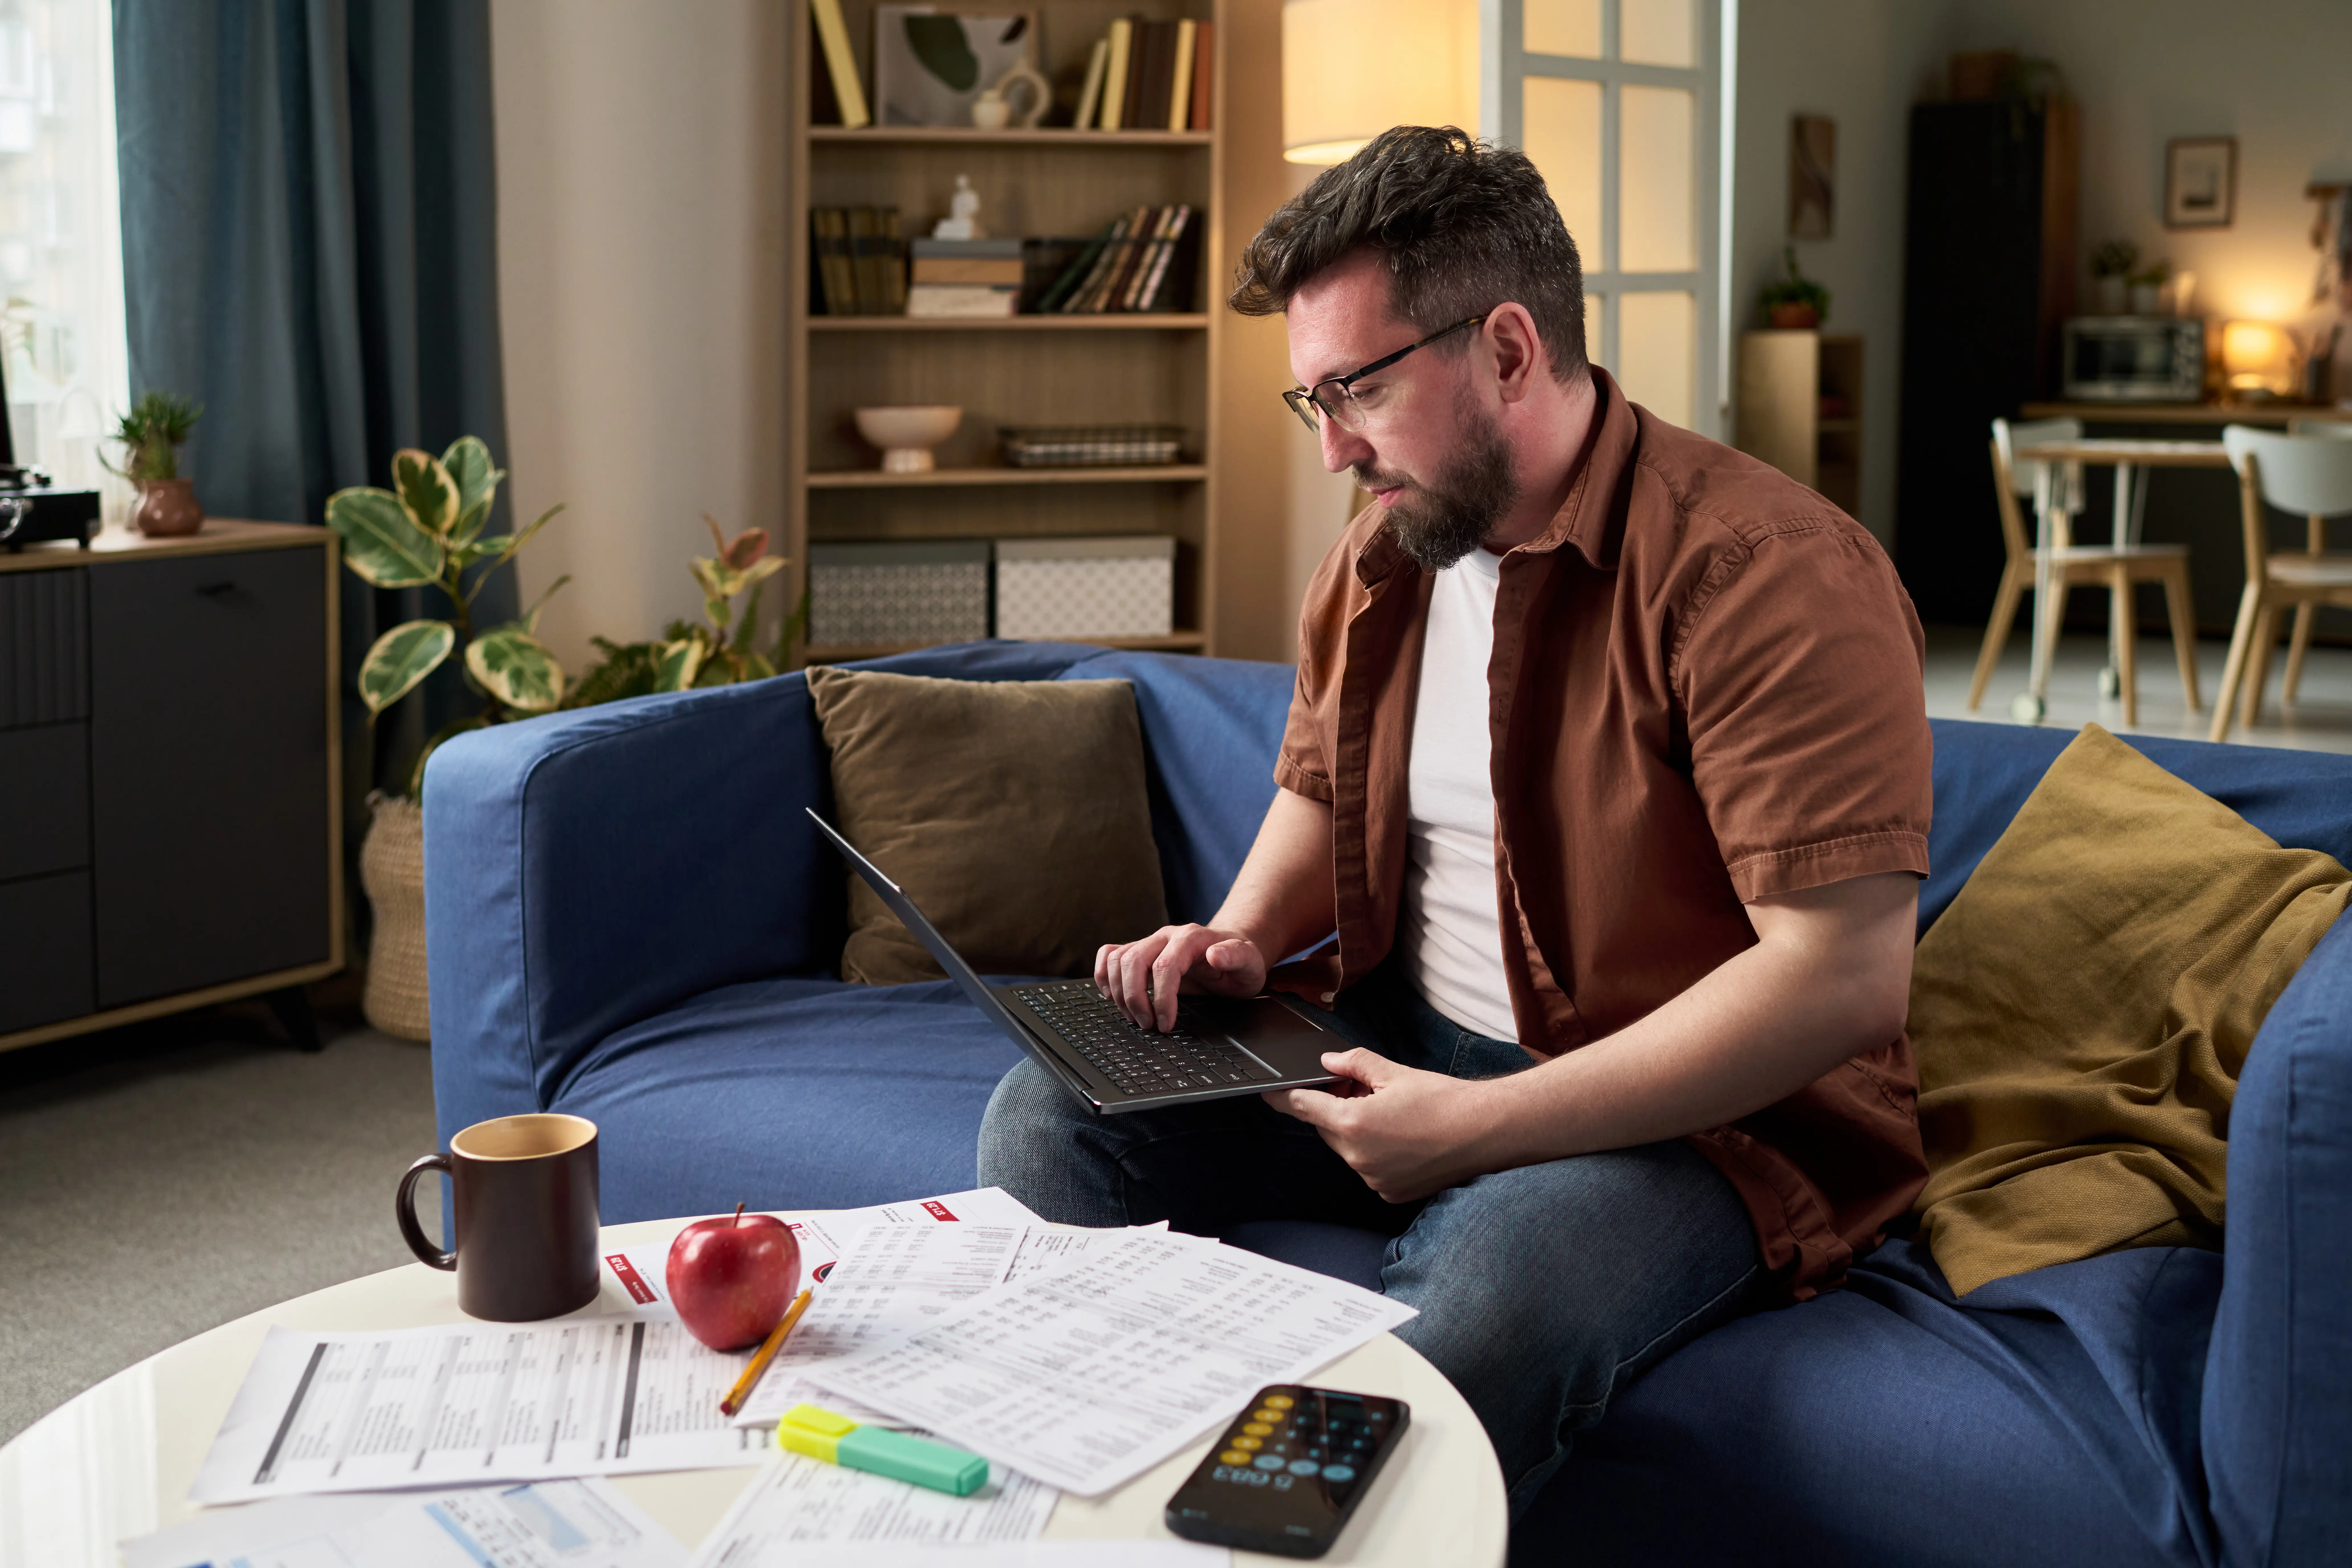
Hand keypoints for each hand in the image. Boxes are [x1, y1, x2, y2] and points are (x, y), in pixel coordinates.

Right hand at [1095, 924, 1267, 1031]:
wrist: (1232, 954)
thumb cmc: (1240, 963)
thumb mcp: (1250, 963)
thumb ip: (1236, 956)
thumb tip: (1216, 955)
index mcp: (1192, 938)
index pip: (1165, 966)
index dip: (1161, 998)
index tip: (1166, 1024)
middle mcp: (1166, 936)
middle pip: (1133, 961)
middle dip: (1135, 998)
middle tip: (1148, 1025)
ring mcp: (1151, 942)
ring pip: (1118, 959)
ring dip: (1119, 993)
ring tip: (1137, 1017)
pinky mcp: (1140, 951)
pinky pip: (1110, 955)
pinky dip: (1104, 975)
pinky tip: (1112, 995)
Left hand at [1263, 1049, 1502, 1202]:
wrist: (1485, 1132)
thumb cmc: (1444, 1101)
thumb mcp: (1395, 1073)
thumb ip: (1354, 1065)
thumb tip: (1328, 1062)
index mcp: (1353, 1123)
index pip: (1303, 1107)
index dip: (1284, 1097)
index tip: (1268, 1092)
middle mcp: (1357, 1157)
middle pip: (1328, 1128)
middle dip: (1336, 1109)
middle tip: (1364, 1092)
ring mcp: (1373, 1179)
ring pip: (1349, 1149)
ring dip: (1358, 1132)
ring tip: (1394, 1116)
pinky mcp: (1388, 1192)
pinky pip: (1368, 1168)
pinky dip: (1376, 1153)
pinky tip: (1403, 1139)